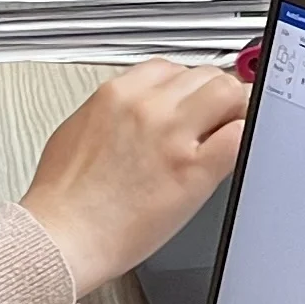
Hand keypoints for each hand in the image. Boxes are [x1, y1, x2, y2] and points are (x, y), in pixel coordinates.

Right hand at [16, 62, 252, 294]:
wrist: (62, 236)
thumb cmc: (64, 196)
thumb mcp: (81, 130)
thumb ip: (118, 111)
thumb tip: (141, 110)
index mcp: (118, 93)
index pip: (171, 67)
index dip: (187, 86)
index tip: (191, 100)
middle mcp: (148, 106)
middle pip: (205, 75)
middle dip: (213, 96)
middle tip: (214, 118)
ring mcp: (172, 136)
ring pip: (228, 93)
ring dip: (233, 112)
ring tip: (224, 133)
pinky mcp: (194, 170)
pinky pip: (238, 136)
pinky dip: (242, 139)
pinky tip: (231, 152)